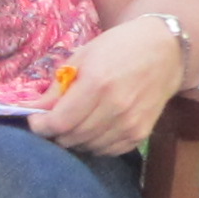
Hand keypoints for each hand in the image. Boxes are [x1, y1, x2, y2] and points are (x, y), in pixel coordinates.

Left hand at [31, 16, 185, 157]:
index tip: (35, 121)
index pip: (60, 122)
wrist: (165, 50)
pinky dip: (95, 144)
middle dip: (56, 132)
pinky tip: (94, 128)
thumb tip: (33, 109)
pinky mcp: (140, 134)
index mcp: (97, 83)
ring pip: (88, 147)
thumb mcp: (83, 56)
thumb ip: (58, 86)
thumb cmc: (119, 46)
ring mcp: (130, 123)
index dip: (41, 126)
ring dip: (75, 139)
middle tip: (54, 120)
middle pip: (72, 137)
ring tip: (75, 123)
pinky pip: (108, 151)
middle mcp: (115, 107)